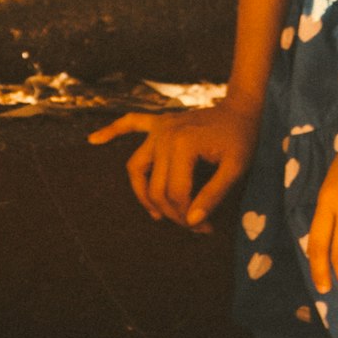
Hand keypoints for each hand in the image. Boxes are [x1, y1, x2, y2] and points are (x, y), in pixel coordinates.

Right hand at [88, 100, 259, 231]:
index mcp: (183, 144)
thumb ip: (214, 195)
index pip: (175, 194)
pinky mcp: (159, 122)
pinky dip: (113, 130)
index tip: (206, 229)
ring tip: (156, 214)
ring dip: (142, 193)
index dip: (189, 217)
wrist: (243, 108)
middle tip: (193, 226)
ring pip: (136, 166)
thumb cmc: (242, 138)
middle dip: (172, 213)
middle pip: (156, 187)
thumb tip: (191, 222)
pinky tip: (94, 140)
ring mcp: (160, 127)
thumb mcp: (236, 168)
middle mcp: (165, 135)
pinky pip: (132, 123)